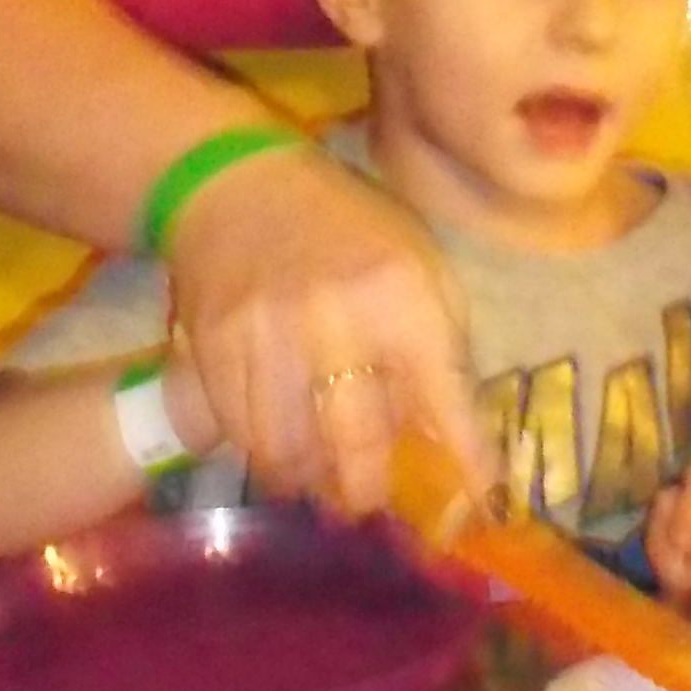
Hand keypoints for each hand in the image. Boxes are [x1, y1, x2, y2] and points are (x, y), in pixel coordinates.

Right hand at [162, 141, 486, 518]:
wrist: (238, 186)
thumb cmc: (348, 232)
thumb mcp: (419, 269)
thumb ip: (439, 349)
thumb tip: (449, 440)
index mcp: (402, 296)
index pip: (445, 397)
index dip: (466, 460)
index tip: (478, 504)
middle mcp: (336, 319)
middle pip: (356, 445)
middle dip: (366, 490)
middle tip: (367, 500)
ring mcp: (266, 336)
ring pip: (289, 452)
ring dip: (308, 481)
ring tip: (319, 480)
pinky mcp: (212, 349)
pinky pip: (238, 433)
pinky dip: (262, 455)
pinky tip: (278, 449)